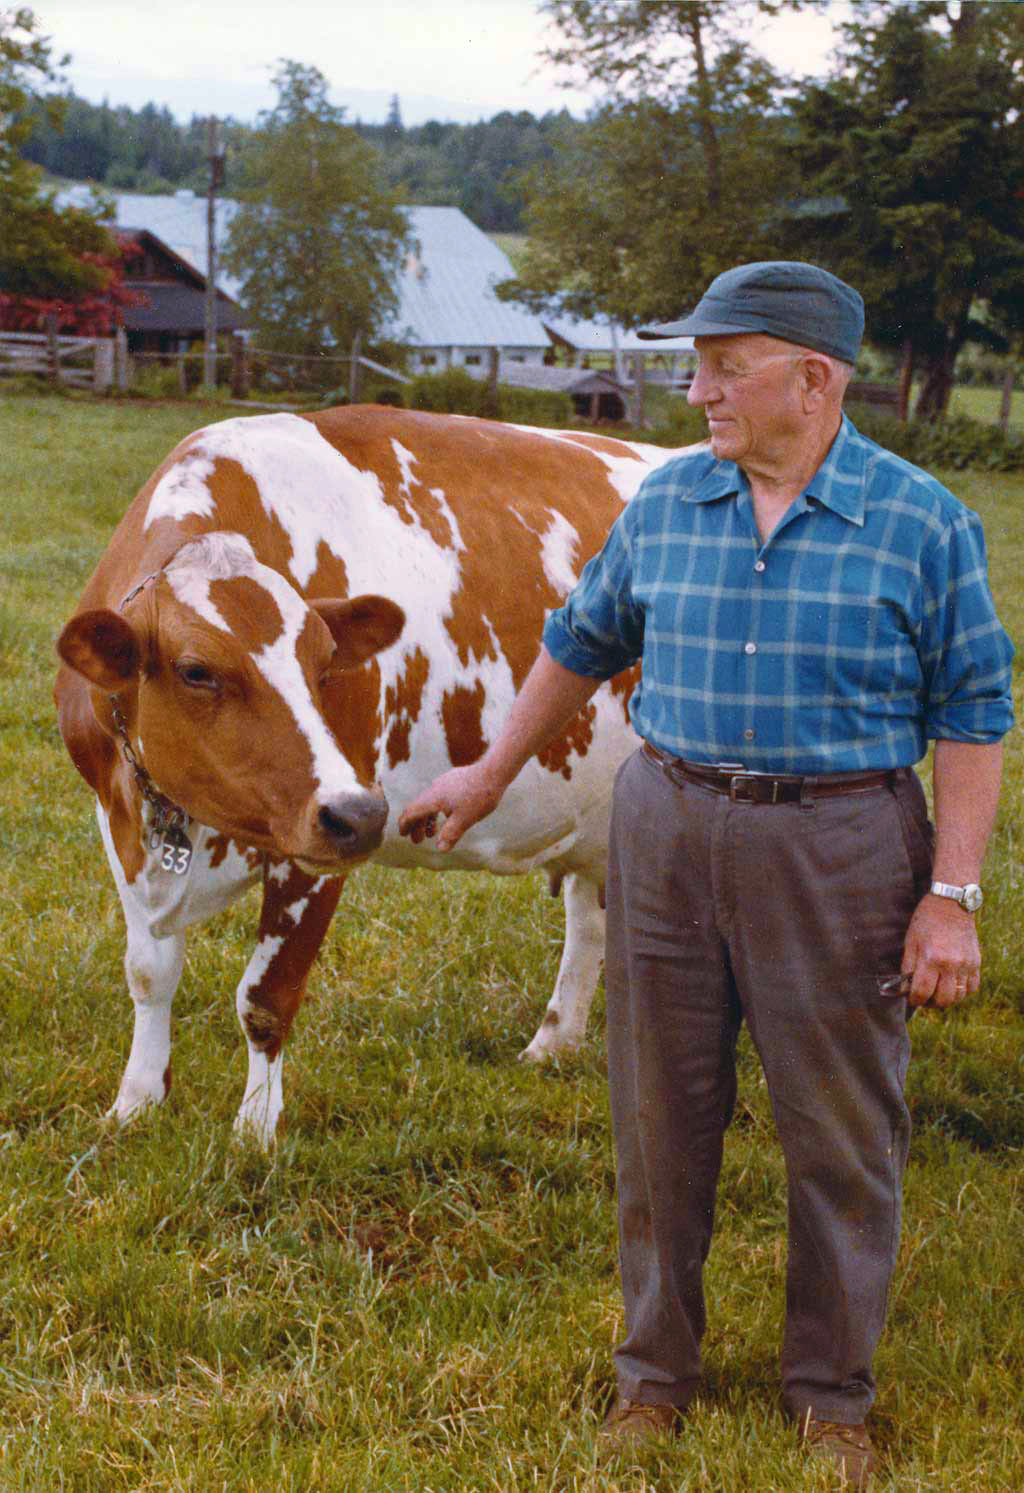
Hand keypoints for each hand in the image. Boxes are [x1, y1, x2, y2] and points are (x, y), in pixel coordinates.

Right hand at [398, 762, 503, 850]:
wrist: (493, 772)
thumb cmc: (479, 797)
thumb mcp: (465, 820)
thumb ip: (451, 834)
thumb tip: (441, 848)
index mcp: (433, 798)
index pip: (411, 812)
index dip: (405, 825)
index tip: (403, 835)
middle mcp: (434, 788)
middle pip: (418, 807)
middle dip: (416, 825)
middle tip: (418, 840)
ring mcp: (443, 782)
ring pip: (429, 801)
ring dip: (427, 818)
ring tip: (432, 832)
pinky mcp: (452, 779)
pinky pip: (438, 796)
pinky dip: (436, 809)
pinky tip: (447, 815)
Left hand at [900, 893, 980, 1007]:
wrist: (952, 904)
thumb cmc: (926, 921)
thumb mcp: (910, 941)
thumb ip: (908, 967)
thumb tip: (904, 988)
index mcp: (931, 958)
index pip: (922, 992)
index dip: (914, 1000)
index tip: (911, 998)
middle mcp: (951, 964)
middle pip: (943, 1000)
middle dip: (930, 1003)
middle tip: (924, 997)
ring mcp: (966, 964)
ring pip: (959, 997)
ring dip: (946, 999)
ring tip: (937, 991)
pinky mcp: (976, 962)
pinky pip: (972, 988)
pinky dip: (962, 991)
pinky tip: (952, 984)